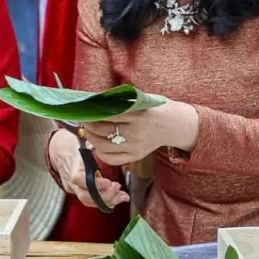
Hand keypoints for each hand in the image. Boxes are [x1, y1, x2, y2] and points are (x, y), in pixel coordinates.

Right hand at [46, 130, 128, 209]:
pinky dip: (104, 201)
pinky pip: (90, 201)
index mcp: (72, 166)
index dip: (95, 183)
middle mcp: (71, 181)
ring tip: (122, 195)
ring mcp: (74, 188)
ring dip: (107, 201)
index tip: (109, 182)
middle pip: (84, 196)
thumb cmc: (74, 144)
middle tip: (118, 188)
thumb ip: (96, 146)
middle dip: (104, 196)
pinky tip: (118, 197)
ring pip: (88, 201)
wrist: (60, 150)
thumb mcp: (85, 141)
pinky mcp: (78, 192)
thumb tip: (112, 145)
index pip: (79, 179)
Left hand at [86, 101, 200, 167]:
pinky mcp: (136, 156)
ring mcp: (136, 147)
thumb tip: (93, 101)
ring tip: (88, 130)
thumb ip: (119, 100)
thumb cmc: (154, 107)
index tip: (85, 109)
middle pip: (103, 131)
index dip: (92, 113)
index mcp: (137, 114)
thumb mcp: (139, 99)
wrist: (174, 124)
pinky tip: (97, 144)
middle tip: (84, 119)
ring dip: (91, 138)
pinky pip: (112, 159)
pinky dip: (100, 152)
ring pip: (104, 146)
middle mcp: (136, 132)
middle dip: (89, 125)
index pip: (107, 115)